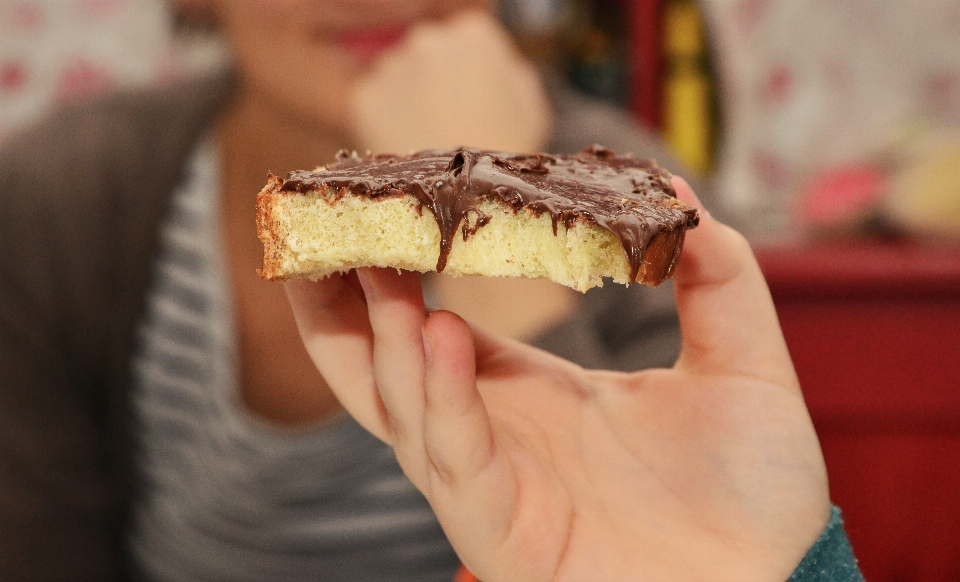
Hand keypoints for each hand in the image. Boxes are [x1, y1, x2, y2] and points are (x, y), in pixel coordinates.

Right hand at [285, 178, 829, 580]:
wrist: (773, 581)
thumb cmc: (747, 488)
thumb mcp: (738, 363)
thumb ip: (716, 277)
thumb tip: (676, 191)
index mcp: (525, 391)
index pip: (431, 324)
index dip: (394, 272)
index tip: (376, 204)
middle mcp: (491, 433)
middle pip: (381, 368)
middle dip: (336, 306)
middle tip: (316, 227)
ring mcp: (490, 484)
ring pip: (404, 410)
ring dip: (384, 338)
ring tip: (379, 266)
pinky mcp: (502, 534)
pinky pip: (458, 462)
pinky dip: (444, 398)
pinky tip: (441, 334)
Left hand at [350, 9, 551, 153]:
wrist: (464, 196)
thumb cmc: (506, 156)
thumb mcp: (532, 107)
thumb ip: (510, 70)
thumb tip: (493, 64)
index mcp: (474, 34)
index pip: (466, 38)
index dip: (471, 71)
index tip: (474, 98)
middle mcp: (429, 39)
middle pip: (428, 52)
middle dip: (436, 78)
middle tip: (450, 120)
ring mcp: (392, 66)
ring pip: (397, 78)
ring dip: (408, 100)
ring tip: (429, 138)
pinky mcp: (364, 97)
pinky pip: (374, 106)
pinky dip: (385, 124)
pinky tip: (408, 146)